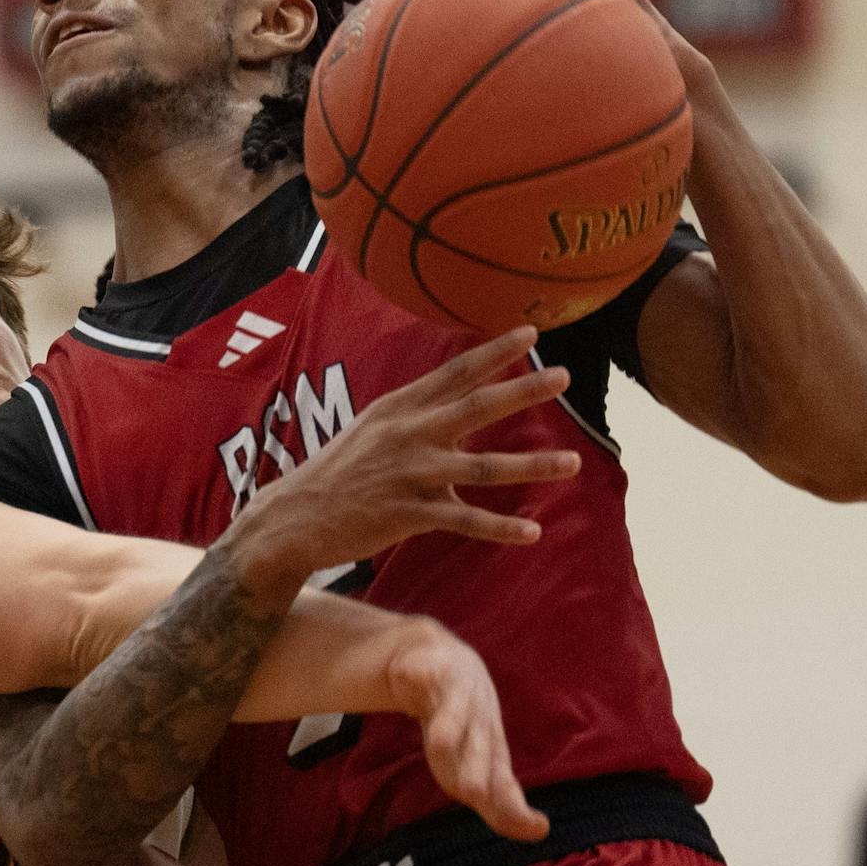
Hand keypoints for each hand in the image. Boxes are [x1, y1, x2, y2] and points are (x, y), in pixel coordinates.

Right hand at [228, 327, 581, 593]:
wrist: (293, 518)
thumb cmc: (336, 474)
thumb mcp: (370, 430)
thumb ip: (414, 416)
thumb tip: (455, 404)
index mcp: (398, 409)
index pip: (454, 373)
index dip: (493, 353)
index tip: (530, 333)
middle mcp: (407, 435)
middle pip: (475, 407)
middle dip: (522, 390)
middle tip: (563, 376)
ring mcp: (410, 474)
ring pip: (483, 468)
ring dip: (532, 465)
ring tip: (573, 462)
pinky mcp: (408, 514)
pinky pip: (465, 521)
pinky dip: (501, 529)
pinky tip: (532, 532)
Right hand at [383, 623, 543, 840]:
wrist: (441, 658)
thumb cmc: (464, 717)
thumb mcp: (474, 758)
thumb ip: (493, 798)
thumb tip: (536, 833)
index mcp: (490, 747)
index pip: (503, 783)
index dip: (513, 808)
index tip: (538, 828)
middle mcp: (478, 721)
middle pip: (478, 750)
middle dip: (473, 772)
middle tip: (474, 793)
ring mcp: (455, 693)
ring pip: (448, 716)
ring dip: (446, 730)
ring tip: (440, 745)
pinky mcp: (427, 669)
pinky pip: (419, 675)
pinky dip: (414, 677)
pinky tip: (408, 681)